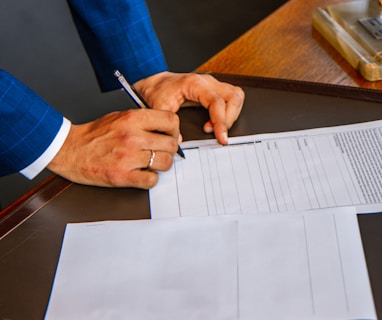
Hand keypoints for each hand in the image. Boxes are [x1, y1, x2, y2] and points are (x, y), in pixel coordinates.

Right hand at [47, 109, 179, 188]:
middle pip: (171, 144)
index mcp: (132, 119)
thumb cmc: (94, 134)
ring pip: (165, 163)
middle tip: (162, 151)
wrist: (68, 150)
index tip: (171, 135)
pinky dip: (150, 179)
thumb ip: (144, 121)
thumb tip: (169, 132)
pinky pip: (151, 180)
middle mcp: (132, 137)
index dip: (175, 129)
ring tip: (152, 163)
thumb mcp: (119, 117)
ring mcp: (127, 157)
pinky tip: (143, 174)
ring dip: (162, 164)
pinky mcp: (122, 176)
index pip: (170, 120)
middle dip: (170, 149)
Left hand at [134, 72, 244, 144]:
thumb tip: (179, 141)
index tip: (221, 137)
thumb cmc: (157, 93)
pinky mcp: (214, 89)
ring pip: (236, 96)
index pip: (217, 102)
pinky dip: (229, 111)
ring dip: (231, 114)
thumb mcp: (158, 109)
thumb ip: (168, 125)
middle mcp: (206, 81)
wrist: (155, 85)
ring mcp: (212, 84)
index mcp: (194, 83)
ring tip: (216, 128)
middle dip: (229, 119)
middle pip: (233, 97)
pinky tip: (216, 122)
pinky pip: (231, 97)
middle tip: (218, 134)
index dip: (221, 121)